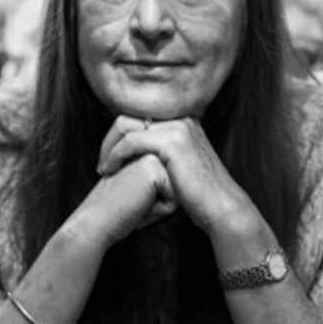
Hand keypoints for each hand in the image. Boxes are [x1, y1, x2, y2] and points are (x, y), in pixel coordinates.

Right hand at [75, 146, 177, 248]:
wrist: (95, 221)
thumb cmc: (116, 210)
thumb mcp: (140, 187)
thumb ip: (158, 178)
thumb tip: (182, 184)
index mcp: (144, 150)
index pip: (171, 180)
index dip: (156, 198)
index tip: (131, 197)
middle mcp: (148, 148)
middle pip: (177, 183)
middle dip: (160, 200)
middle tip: (132, 201)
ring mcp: (151, 156)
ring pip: (178, 189)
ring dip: (160, 204)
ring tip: (136, 203)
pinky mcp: (154, 170)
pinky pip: (175, 197)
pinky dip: (160, 209)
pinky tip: (139, 207)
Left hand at [97, 116, 256, 234]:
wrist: (220, 206)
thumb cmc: (198, 194)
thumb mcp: (178, 167)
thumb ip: (161, 154)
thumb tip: (138, 154)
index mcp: (181, 122)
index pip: (139, 117)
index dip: (119, 136)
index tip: (109, 158)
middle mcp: (180, 118)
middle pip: (129, 116)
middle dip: (109, 139)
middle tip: (102, 163)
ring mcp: (177, 127)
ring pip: (125, 125)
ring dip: (108, 147)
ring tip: (103, 169)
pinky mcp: (172, 142)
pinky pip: (131, 141)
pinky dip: (115, 155)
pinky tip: (109, 170)